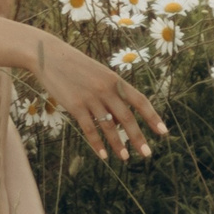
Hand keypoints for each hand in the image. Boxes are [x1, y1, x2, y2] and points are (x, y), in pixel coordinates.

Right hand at [27, 30, 168, 161]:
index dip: (153, 117)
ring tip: (125, 158)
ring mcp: (90, 98)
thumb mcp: (99, 75)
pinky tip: (103, 155)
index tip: (163, 132)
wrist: (49, 55)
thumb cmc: (76, 66)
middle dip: (138, 138)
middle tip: (147, 154)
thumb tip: (120, 121)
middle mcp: (106, 89)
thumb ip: (111, 95)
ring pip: (109, 127)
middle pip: (127, 118)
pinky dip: (97, 144)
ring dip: (118, 144)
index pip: (140, 101)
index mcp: (115, 80)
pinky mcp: (75, 105)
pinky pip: (89, 129)